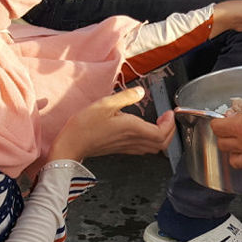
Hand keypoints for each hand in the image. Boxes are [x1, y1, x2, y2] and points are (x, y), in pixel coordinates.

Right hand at [49, 87, 175, 161]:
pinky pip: (143, 148)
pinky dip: (151, 141)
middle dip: (170, 132)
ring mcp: (127, 147)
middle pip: (161, 144)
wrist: (71, 145)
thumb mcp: (105, 104)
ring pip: (153, 148)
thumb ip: (126, 97)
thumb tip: (141, 91)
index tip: (170, 112)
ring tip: (161, 124)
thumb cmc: (85, 126)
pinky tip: (145, 131)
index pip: (162, 133)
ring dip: (162, 137)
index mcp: (133, 129)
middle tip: (169, 118)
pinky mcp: (120, 149)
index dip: (170, 124)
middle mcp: (133, 140)